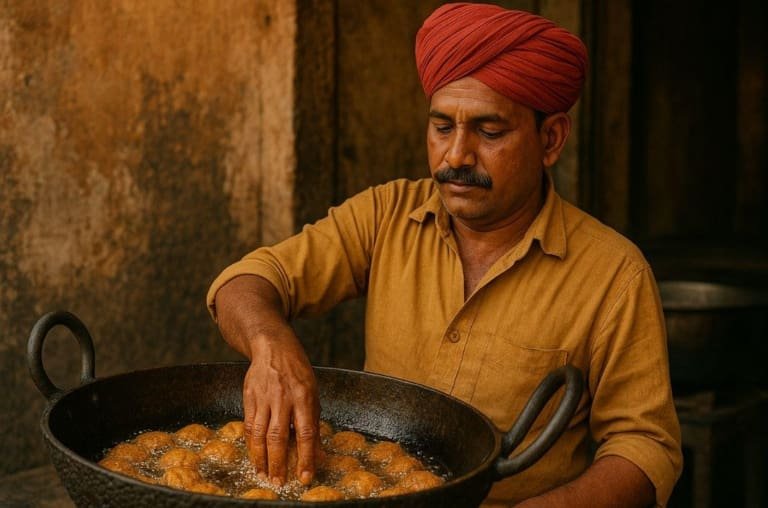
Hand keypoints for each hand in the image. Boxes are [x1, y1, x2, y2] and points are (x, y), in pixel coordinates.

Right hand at [243, 329, 319, 485]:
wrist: (272, 347)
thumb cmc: (297, 371)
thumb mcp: (313, 393)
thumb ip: (314, 423)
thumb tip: (318, 454)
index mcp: (304, 396)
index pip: (306, 433)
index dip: (305, 458)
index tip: (305, 477)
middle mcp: (283, 398)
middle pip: (278, 437)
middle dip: (278, 463)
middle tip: (278, 482)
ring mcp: (263, 397)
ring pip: (259, 434)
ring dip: (260, 458)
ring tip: (263, 474)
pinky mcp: (249, 397)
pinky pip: (249, 424)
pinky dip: (250, 443)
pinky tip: (254, 455)